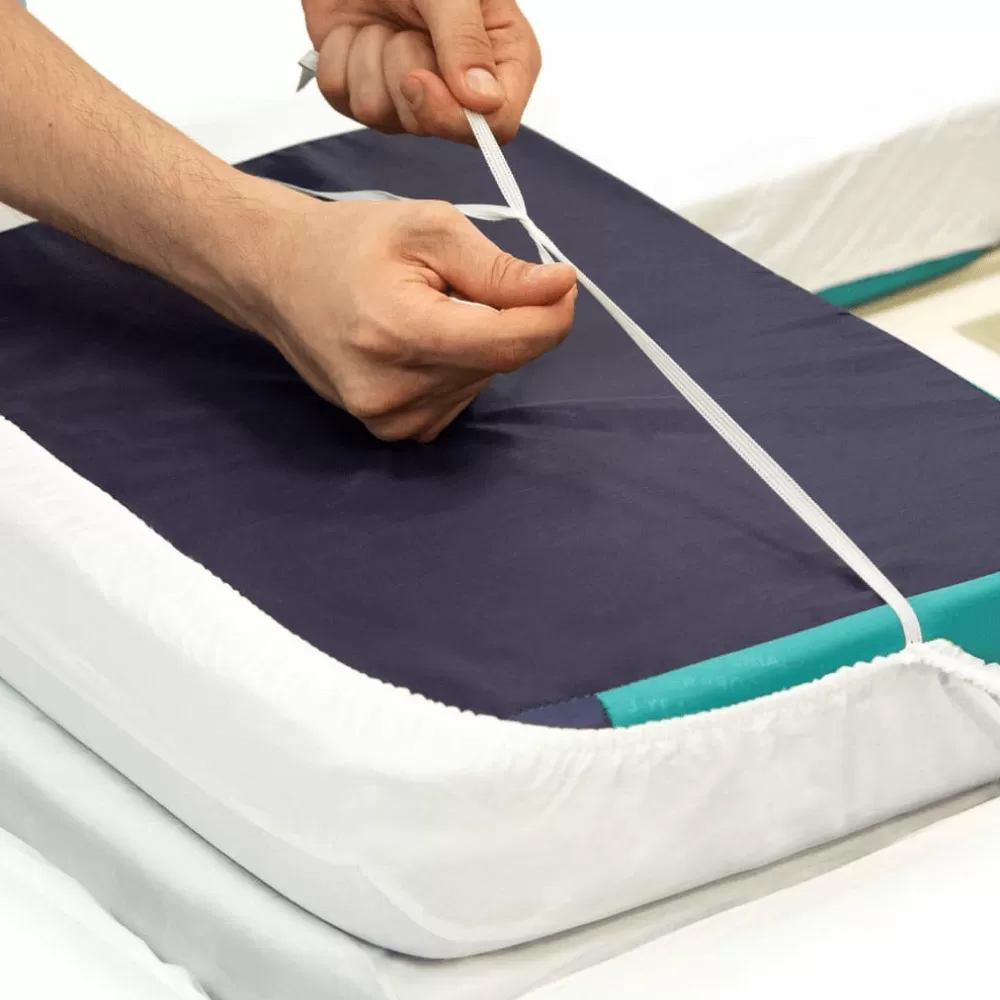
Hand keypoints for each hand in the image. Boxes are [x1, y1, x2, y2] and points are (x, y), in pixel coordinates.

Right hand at [244, 188, 575, 440]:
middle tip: (458, 282)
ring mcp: (389, 418)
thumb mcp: (428, 230)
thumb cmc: (348, 244)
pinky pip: (458, 399)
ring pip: (482, 380)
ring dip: (477, 344)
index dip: (550, 315)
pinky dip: (458, 368)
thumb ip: (497, 267)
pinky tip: (421, 343)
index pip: (509, 343)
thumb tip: (559, 289)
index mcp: (401, 333)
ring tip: (426, 310)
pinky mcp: (390, 430)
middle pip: (499, 360)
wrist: (278, 278)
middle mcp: (393, 390)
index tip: (560, 284)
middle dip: (503, 319)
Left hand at [301, 0, 540, 142]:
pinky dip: (341, 58)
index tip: (419, 80)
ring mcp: (410, 93)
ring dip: (371, 61)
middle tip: (405, 27)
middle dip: (405, 74)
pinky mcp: (366, 90)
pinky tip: (355, 28)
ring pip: (384, 117)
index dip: (455, 116)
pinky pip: (345, 100)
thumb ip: (466, 40)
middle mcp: (458, 86)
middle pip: (434, 126)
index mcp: (501, 59)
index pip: (495, 124)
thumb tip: (484, 102)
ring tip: (380, 21)